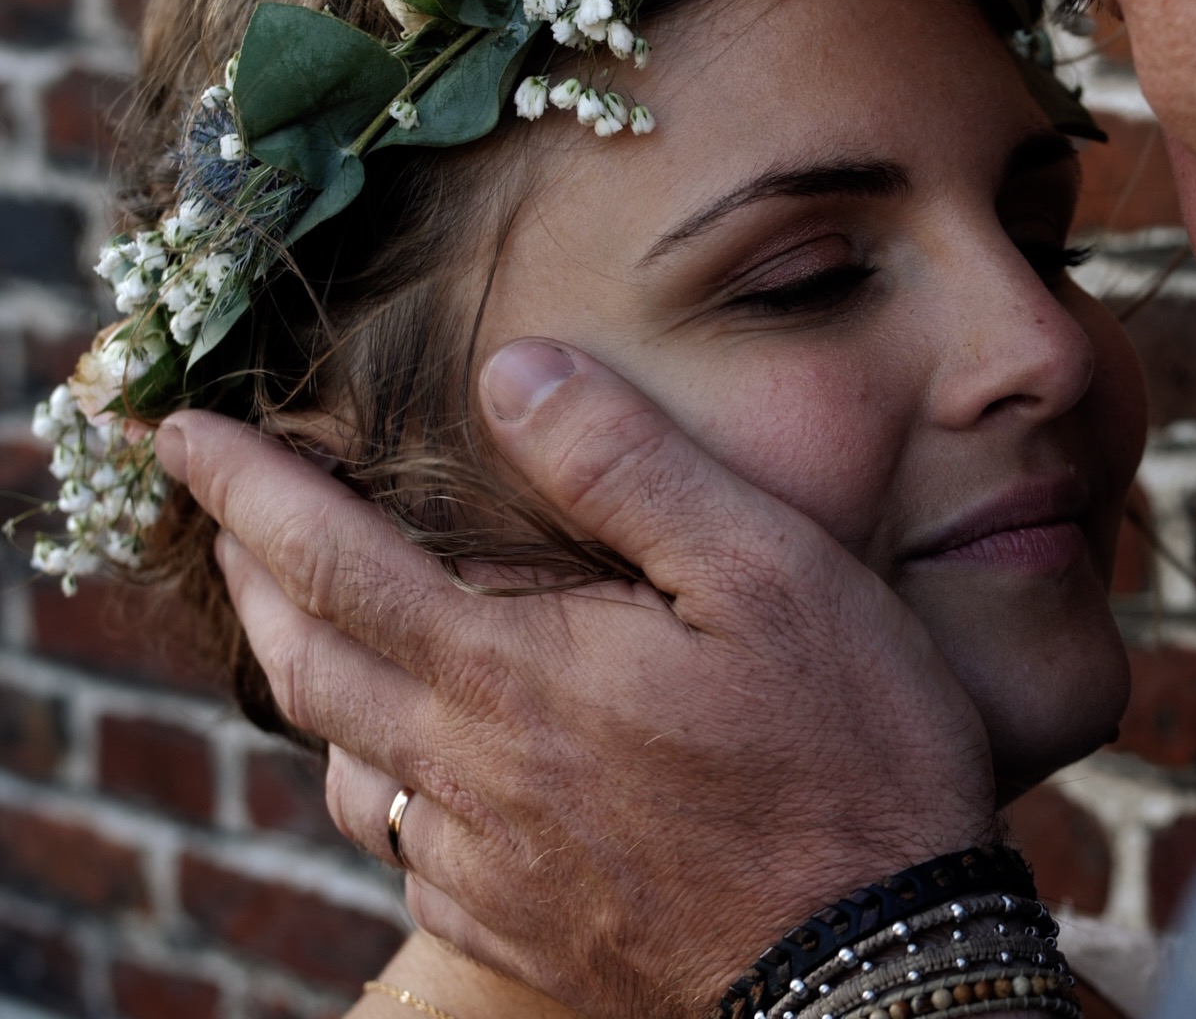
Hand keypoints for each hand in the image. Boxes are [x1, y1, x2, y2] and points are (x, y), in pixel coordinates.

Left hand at [155, 339, 998, 1016]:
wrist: (874, 961)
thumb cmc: (846, 751)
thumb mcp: (769, 571)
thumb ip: (629, 469)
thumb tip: (511, 373)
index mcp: (512, 672)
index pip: (332, 560)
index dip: (245, 489)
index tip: (182, 434)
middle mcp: (470, 775)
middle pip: (306, 668)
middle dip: (248, 581)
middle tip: (223, 524)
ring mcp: (489, 867)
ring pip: (347, 777)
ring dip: (312, 694)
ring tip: (319, 646)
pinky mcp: (524, 932)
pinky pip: (411, 863)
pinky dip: (390, 801)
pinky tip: (425, 789)